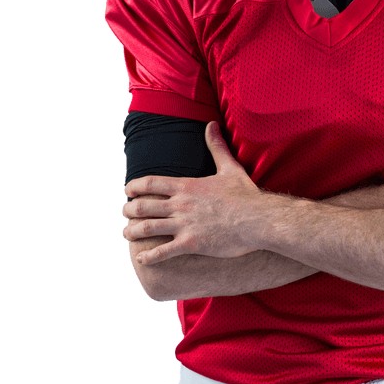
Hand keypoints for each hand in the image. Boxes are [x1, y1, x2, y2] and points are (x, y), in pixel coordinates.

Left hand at [122, 121, 262, 264]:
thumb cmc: (246, 195)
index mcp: (186, 186)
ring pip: (147, 228)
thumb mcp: (230, 167)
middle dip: (129, 210)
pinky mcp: (191, 243)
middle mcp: (181, 204)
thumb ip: (216, 147)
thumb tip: (212, 125)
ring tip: (126, 234)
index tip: (127, 191)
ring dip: (132, 231)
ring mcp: (184, 224)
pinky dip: (149, 256)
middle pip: (143, 206)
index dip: (134, 187)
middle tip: (124, 213)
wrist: (259, 219)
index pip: (150, 183)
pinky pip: (163, 252)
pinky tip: (141, 259)